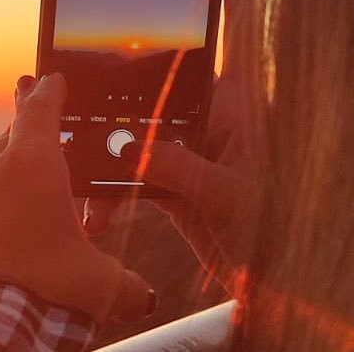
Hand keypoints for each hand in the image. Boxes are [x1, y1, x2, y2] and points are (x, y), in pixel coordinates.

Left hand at [0, 74, 155, 322]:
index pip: (41, 108)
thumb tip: (142, 297)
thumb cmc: (36, 290)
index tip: (52, 79)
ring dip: (9, 181)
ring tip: (30, 208)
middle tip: (45, 142)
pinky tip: (0, 238)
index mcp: (32, 164)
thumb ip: (127, 285)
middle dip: (32, 140)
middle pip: (14, 138)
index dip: (50, 91)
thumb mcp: (98, 286)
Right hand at [82, 0, 264, 289]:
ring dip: (105, 171)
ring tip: (83, 196)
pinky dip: (111, 195)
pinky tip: (95, 213)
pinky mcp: (175, 187)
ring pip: (134, 149)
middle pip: (146, 113)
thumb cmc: (276, 225)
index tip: (96, 93)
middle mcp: (205, 126)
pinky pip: (133, 181)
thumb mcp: (226, 193)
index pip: (174, 79)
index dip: (134, 81)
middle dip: (110, 131)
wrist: (281, 275)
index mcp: (228, 109)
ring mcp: (188, 156)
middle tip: (72, 148)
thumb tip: (131, 147)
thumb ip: (180, 168)